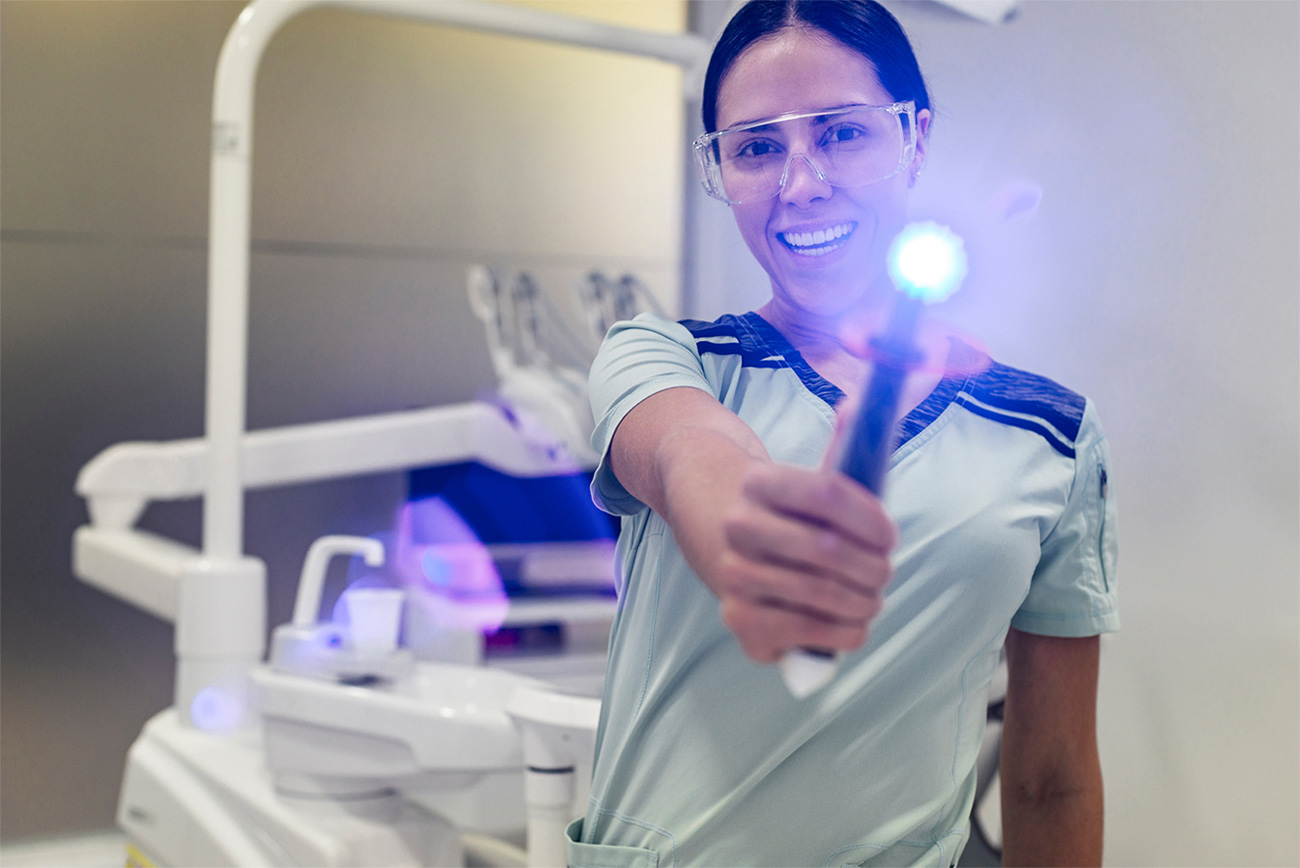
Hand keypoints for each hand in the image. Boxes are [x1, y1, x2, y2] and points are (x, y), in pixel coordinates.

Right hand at [713, 462, 896, 662]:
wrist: (733, 552)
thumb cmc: (789, 525)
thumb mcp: (805, 493)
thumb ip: (842, 491)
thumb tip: (877, 487)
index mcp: (760, 483)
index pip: (826, 494)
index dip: (869, 519)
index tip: (888, 537)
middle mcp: (740, 527)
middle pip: (827, 548)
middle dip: (872, 567)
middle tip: (883, 573)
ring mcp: (735, 575)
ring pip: (821, 592)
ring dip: (864, 602)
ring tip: (872, 600)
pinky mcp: (741, 618)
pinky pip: (808, 629)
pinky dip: (846, 632)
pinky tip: (855, 625)